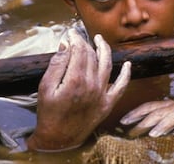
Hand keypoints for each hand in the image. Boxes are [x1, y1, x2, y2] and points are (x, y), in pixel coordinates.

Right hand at [27, 29, 130, 150]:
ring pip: (107, 65)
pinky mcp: (108, 103)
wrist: (59, 139)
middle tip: (79, 36)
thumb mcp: (45, 88)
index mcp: (75, 80)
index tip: (71, 33)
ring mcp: (102, 94)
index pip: (79, 50)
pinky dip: (126, 74)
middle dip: (85, 43)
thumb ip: (56, 65)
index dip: (75, 39)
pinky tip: (128, 64)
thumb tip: (66, 45)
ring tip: (100, 39)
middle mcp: (92, 85)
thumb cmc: (49, 113)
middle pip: (92, 56)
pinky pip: (122, 86)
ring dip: (105, 49)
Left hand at [120, 100, 173, 137]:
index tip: (123, 121)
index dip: (135, 113)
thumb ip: (156, 122)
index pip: (148, 107)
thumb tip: (137, 130)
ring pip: (173, 115)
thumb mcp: (169, 118)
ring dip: (163, 124)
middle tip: (133, 132)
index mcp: (166, 105)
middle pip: (158, 112)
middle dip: (144, 121)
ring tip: (154, 134)